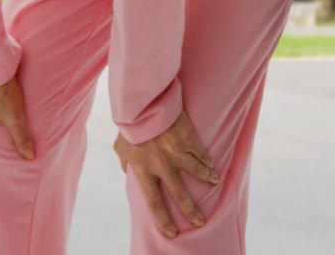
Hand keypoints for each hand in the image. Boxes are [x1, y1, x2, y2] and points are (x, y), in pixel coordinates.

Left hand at [113, 107, 219, 239]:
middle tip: (200, 220)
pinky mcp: (187, 137)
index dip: (163, 220)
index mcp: (143, 169)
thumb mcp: (120, 145)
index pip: (154, 203)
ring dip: (207, 178)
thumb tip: (125, 170)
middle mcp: (161, 165)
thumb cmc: (128, 124)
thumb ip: (123, 161)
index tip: (171, 232)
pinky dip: (207, 160)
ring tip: (214, 181)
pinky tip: (211, 164)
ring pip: (197, 172)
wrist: (141, 101)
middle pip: (180, 195)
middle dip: (191, 211)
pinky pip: (201, 153)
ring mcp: (176, 152)